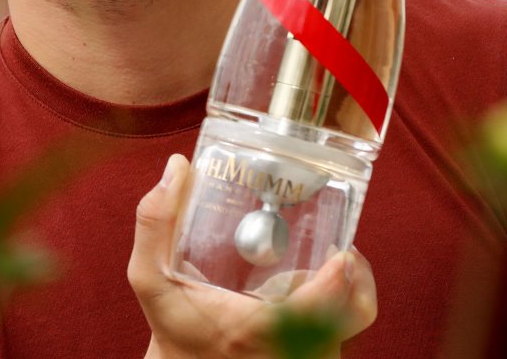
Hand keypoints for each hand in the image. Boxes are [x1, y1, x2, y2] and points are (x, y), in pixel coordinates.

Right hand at [127, 154, 376, 358]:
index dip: (337, 278)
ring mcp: (302, 356)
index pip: (318, 307)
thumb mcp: (149, 275)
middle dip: (357, 277)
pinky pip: (340, 333)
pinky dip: (339, 307)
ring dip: (349, 290)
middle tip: (342, 246)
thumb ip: (155, 222)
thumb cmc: (172, 323)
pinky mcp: (307, 357)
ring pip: (350, 322)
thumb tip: (178, 168)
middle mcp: (290, 349)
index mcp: (257, 328)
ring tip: (334, 259)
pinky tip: (318, 283)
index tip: (341, 251)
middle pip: (353, 313)